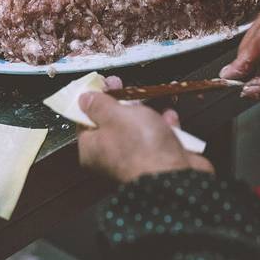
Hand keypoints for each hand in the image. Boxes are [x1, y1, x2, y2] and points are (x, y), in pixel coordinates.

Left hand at [77, 77, 213, 182]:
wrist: (175, 176)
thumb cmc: (140, 146)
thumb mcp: (114, 115)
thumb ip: (98, 105)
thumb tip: (84, 99)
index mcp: (92, 149)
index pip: (86, 120)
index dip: (93, 99)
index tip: (102, 83)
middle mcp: (111, 157)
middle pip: (112, 122)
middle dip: (122, 103)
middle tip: (125, 86)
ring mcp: (135, 159)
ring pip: (138, 128)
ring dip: (146, 113)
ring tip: (151, 103)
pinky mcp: (157, 161)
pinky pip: (158, 138)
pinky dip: (164, 126)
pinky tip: (169, 118)